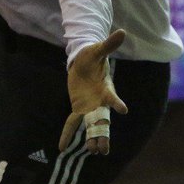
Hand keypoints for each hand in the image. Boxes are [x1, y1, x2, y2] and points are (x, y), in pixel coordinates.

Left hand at [61, 30, 128, 154]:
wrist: (84, 62)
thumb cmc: (93, 56)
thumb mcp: (98, 50)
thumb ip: (109, 44)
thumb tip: (123, 31)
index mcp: (106, 88)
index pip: (112, 97)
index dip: (116, 103)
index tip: (122, 110)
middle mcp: (100, 102)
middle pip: (103, 121)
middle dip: (103, 134)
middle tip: (103, 149)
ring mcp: (89, 107)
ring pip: (92, 126)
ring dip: (93, 139)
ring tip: (95, 152)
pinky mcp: (79, 109)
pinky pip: (73, 124)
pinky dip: (67, 135)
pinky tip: (61, 147)